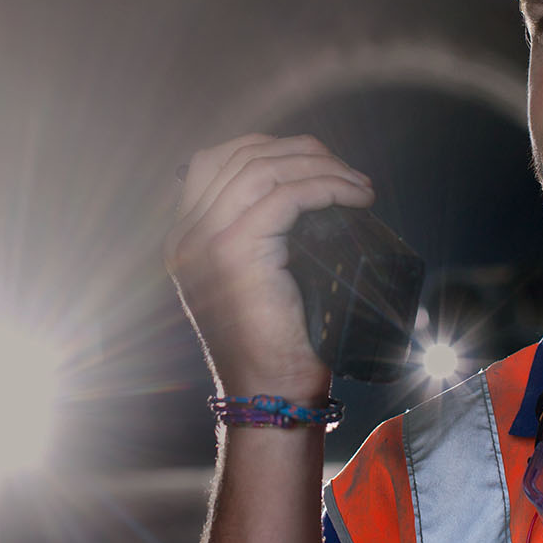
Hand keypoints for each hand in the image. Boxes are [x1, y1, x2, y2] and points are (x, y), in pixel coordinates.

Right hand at [165, 134, 375, 402]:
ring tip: (358, 185)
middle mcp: (186, 236)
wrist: (270, 396)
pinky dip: (326, 187)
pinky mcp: (235, 254)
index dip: (268, 147)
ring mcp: (205, 243)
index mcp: (184, 239)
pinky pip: (286, 197)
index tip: (315, 160)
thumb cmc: (276, 343)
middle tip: (346, 173)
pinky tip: (353, 196)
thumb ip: (259, 236)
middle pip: (241, 157)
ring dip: (321, 167)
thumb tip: (306, 189)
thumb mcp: (256, 279)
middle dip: (302, 153)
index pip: (214, 161)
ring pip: (264, 170)